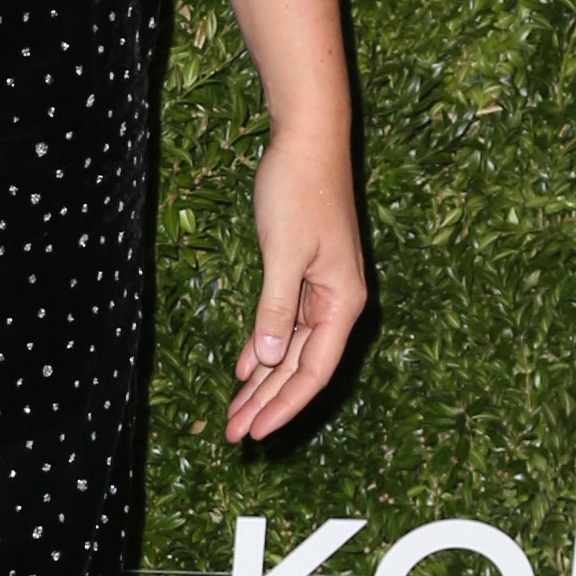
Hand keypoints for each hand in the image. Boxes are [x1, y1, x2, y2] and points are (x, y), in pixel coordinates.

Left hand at [227, 120, 365, 443]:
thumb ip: (275, 309)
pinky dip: (262, 347)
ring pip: (289, 350)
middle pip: (299, 368)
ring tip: (233, 414)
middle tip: (232, 437)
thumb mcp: (283, 253)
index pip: (313, 371)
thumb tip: (271, 362)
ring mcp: (320, 290)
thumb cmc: (299, 190)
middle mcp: (337, 303)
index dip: (284, 406)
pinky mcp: (302, 274)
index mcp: (342, 303)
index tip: (255, 433)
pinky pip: (282, 324)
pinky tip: (244, 370)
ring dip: (261, 382)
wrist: (308, 139)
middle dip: (266, 403)